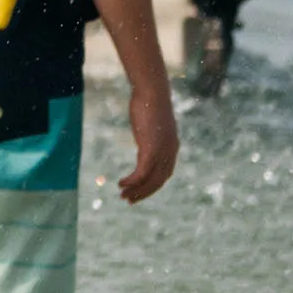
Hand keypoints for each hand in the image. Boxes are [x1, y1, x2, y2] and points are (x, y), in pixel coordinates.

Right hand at [117, 85, 178, 203]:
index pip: (164, 175)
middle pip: (158, 182)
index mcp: (171, 148)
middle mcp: (170, 153)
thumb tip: (146, 131)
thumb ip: (151, 132)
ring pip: (150, 180)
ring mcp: (162, 152)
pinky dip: (132, 181)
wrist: (152, 92)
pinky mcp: (151, 149)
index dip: (151, 186)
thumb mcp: (152, 122)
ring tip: (122, 195)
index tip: (138, 192)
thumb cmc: (149, 102)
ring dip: (136, 190)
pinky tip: (121, 183)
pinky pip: (142, 172)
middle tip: (128, 200)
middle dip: (143, 193)